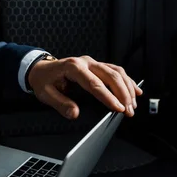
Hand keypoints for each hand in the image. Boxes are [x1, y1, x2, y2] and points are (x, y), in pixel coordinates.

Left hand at [28, 55, 142, 118]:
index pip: (95, 84)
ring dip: (127, 88)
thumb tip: (74, 113)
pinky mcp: (97, 66)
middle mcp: (86, 62)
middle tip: (128, 111)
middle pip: (110, 76)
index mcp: (73, 67)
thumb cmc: (44, 81)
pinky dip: (127, 81)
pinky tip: (135, 91)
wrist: (41, 69)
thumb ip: (60, 104)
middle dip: (123, 94)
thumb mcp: (46, 94)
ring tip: (132, 106)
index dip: (108, 97)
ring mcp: (92, 63)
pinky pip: (116, 71)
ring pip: (116, 72)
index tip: (118, 108)